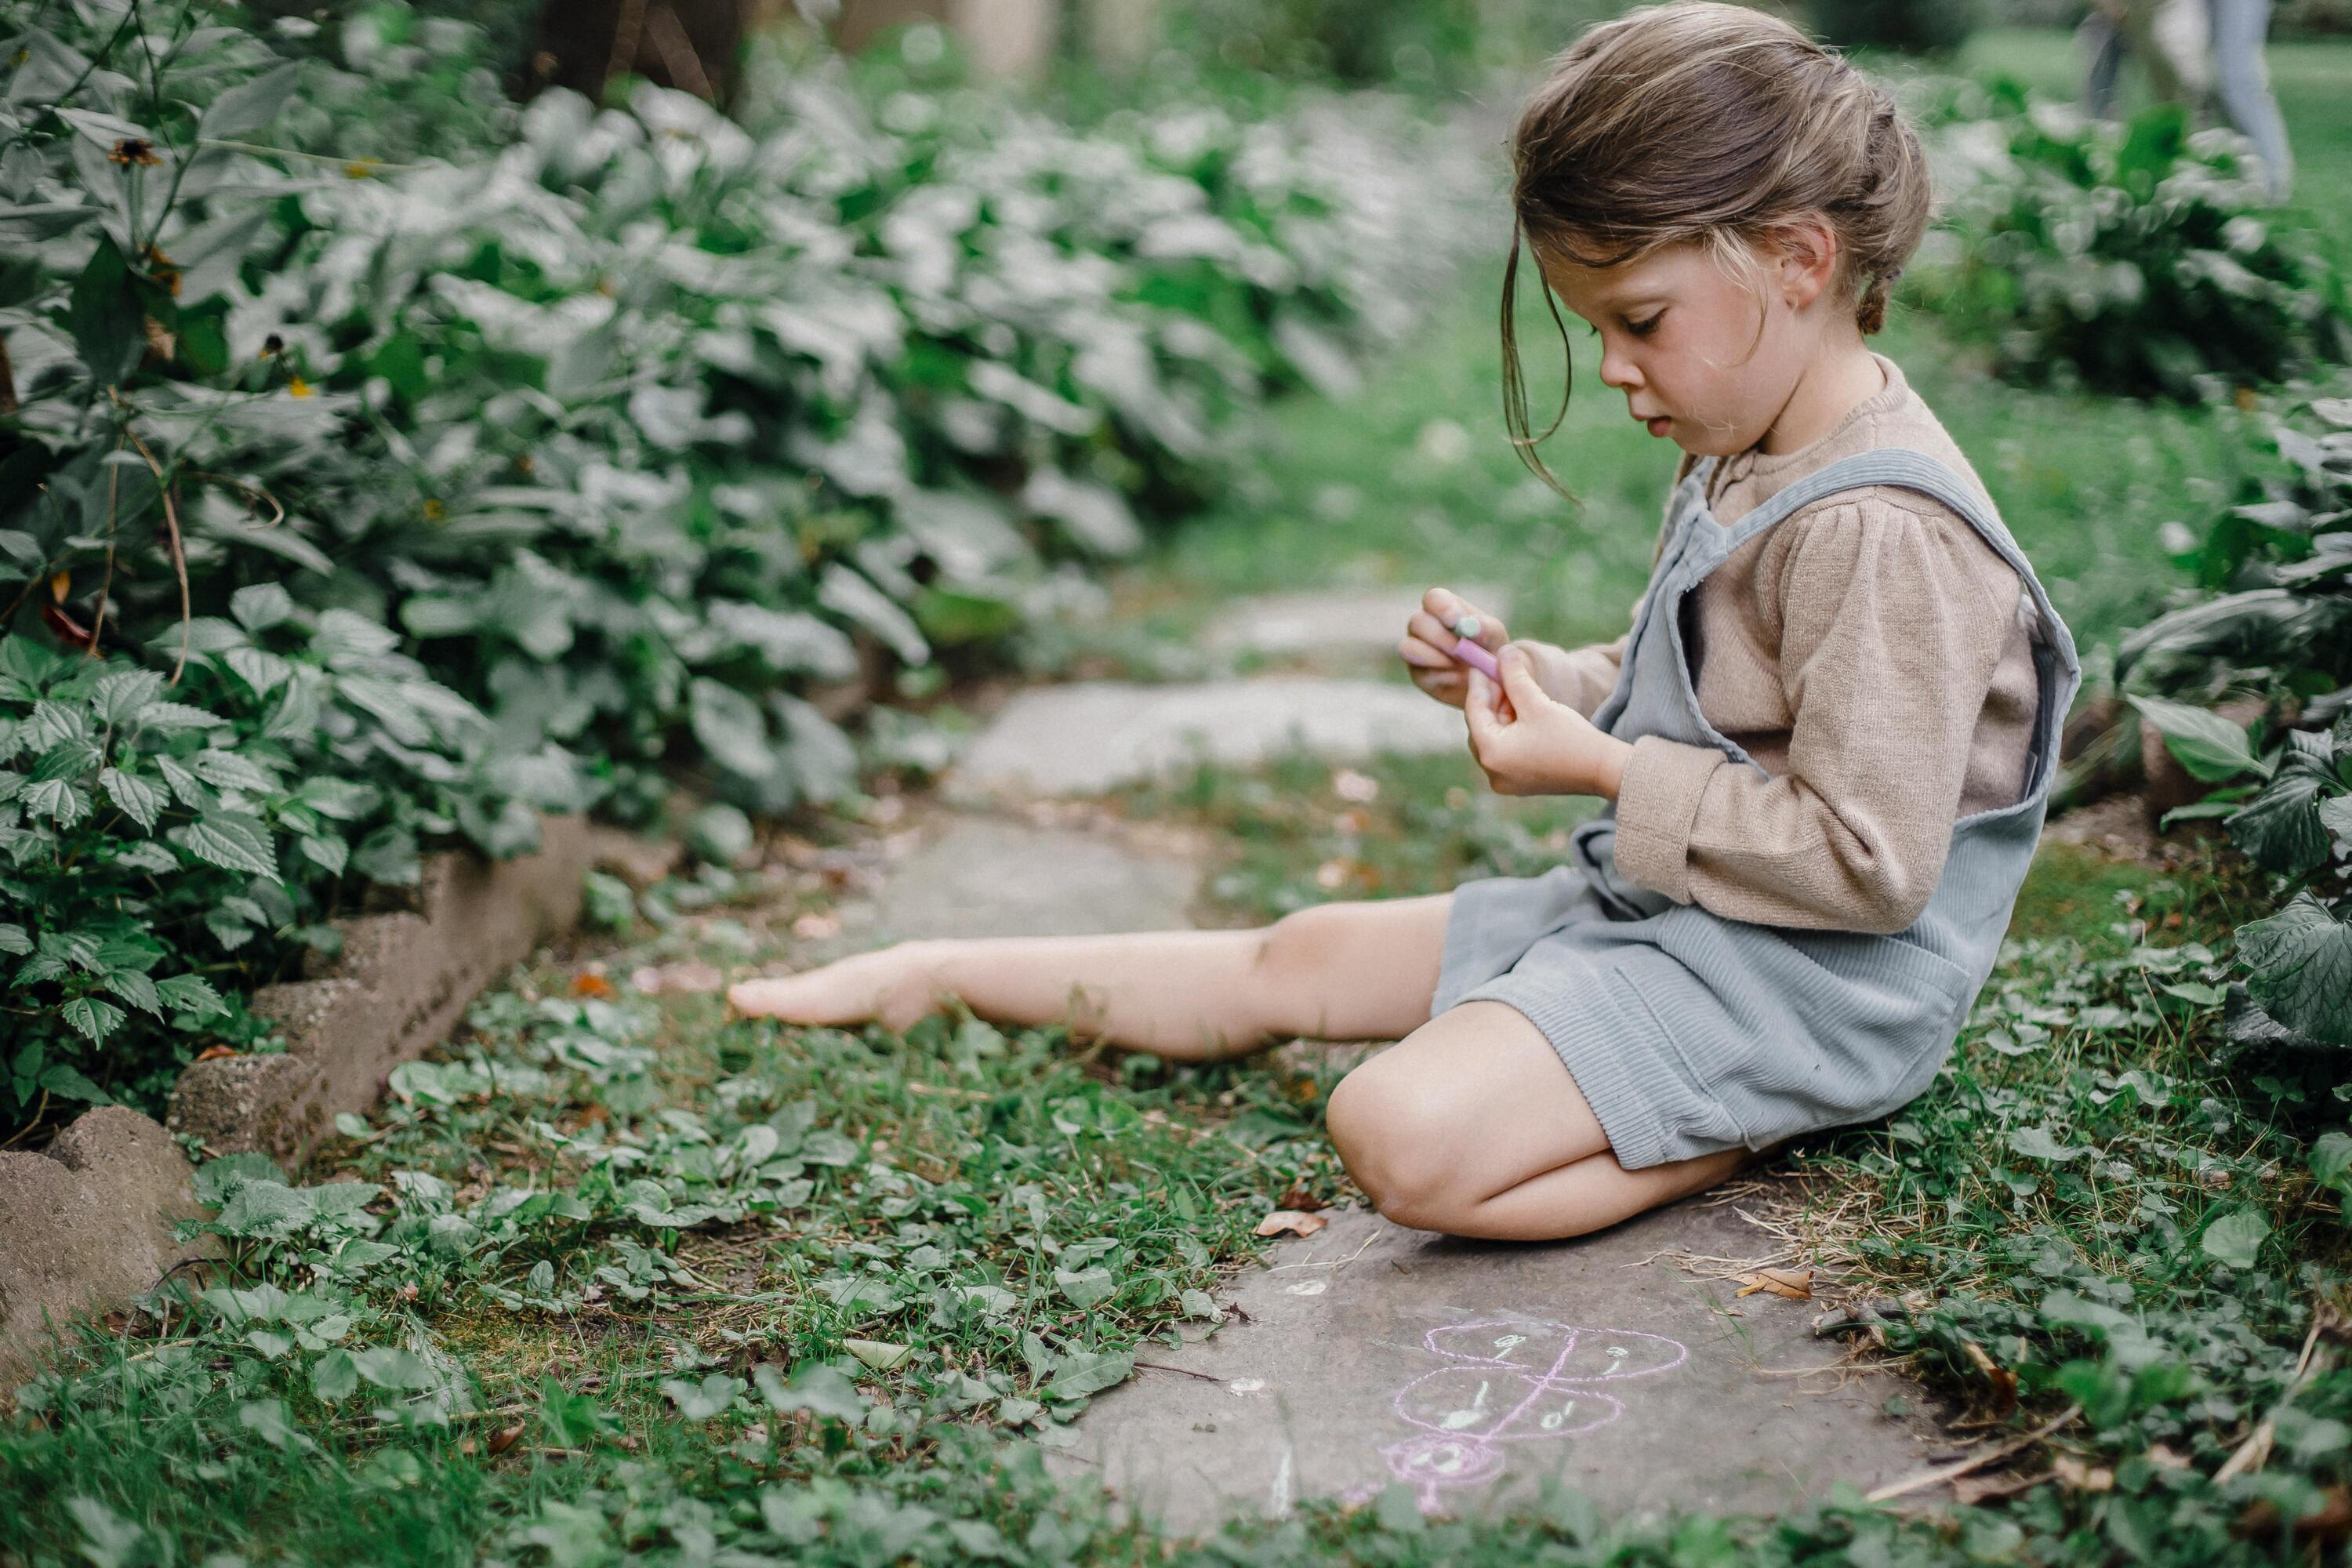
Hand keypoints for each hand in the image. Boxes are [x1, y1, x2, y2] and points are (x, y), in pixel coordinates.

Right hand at [1400, 586, 1506, 709]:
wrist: (1489, 680)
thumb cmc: (1490, 649)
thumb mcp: (1495, 636)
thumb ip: (1486, 629)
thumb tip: (1470, 626)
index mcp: (1442, 609)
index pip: (1432, 598)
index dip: (1441, 607)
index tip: (1455, 620)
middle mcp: (1423, 626)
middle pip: (1417, 622)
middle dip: (1439, 636)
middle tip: (1458, 648)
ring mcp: (1416, 650)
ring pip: (1409, 648)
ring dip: (1434, 656)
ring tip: (1460, 664)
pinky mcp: (1417, 674)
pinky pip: (1419, 673)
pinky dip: (1441, 676)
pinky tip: (1458, 678)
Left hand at [1464, 644, 1633, 798]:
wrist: (1603, 770)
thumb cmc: (1570, 737)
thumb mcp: (1537, 703)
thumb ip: (1514, 676)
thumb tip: (1502, 651)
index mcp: (1491, 754)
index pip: (1474, 712)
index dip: (1478, 684)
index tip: (1480, 663)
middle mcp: (1492, 772)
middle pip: (1481, 726)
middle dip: (1491, 698)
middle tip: (1500, 673)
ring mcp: (1505, 780)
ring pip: (1494, 737)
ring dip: (1502, 712)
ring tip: (1516, 689)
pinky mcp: (1519, 781)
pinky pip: (1506, 749)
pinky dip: (1511, 729)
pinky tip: (1524, 710)